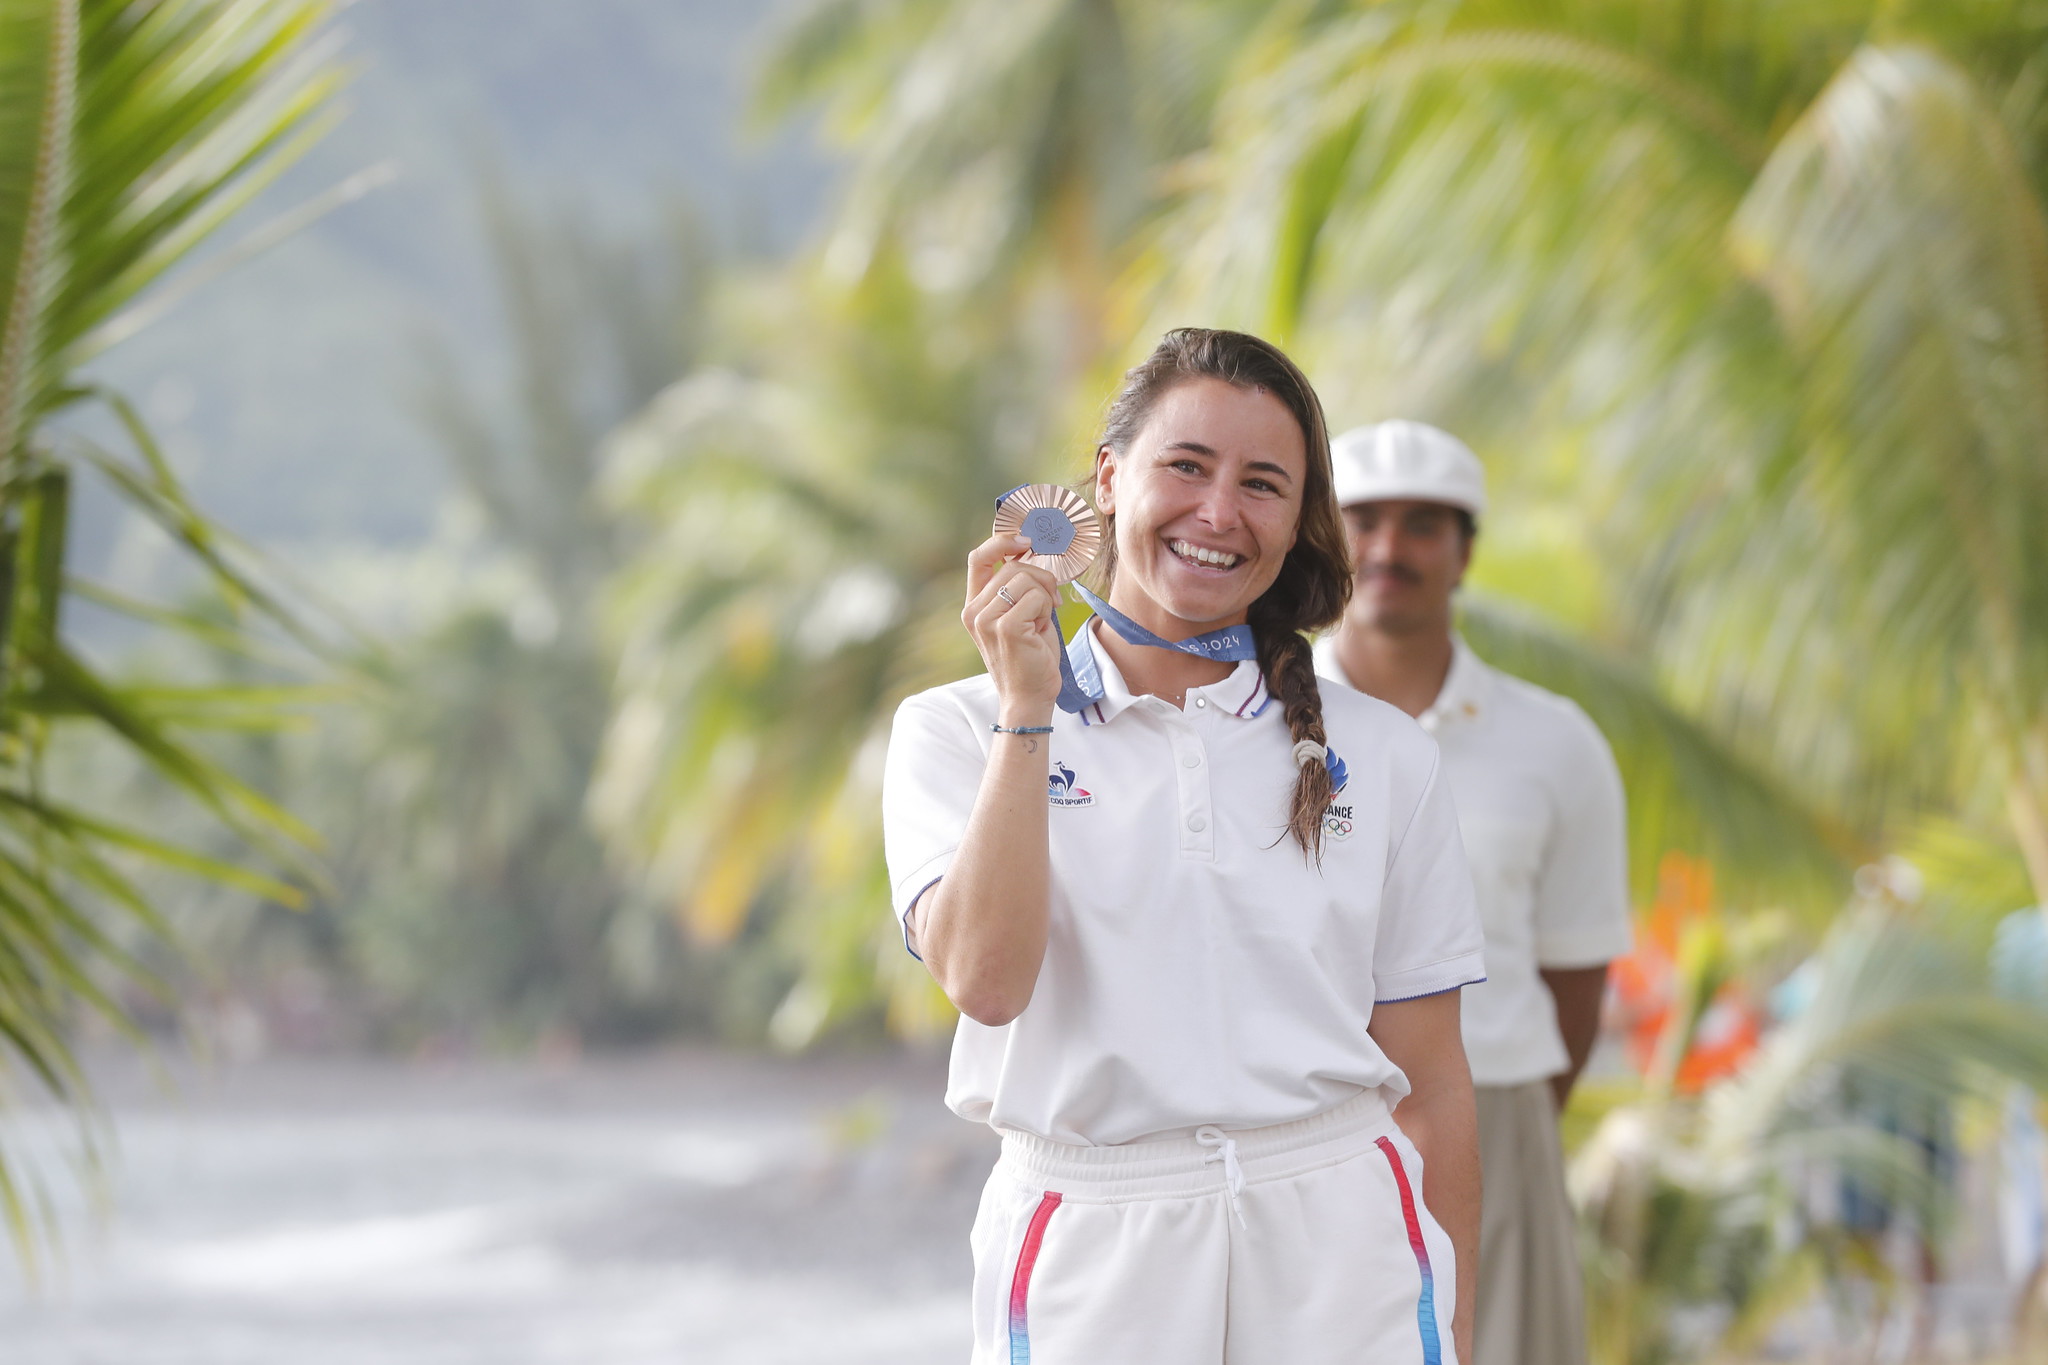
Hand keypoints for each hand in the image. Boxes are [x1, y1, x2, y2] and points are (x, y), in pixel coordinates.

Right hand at [964, 535, 1062, 720]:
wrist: (1029, 697)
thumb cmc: (1030, 657)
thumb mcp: (1020, 616)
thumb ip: (1018, 589)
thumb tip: (1032, 553)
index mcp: (974, 606)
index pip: (979, 558)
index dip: (1002, 541)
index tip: (1026, 541)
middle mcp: (974, 611)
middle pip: (1012, 566)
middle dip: (1041, 577)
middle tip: (1051, 600)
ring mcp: (986, 620)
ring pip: (1025, 579)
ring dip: (1044, 595)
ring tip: (1042, 620)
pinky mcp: (1005, 628)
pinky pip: (1036, 597)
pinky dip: (1046, 610)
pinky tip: (1041, 629)